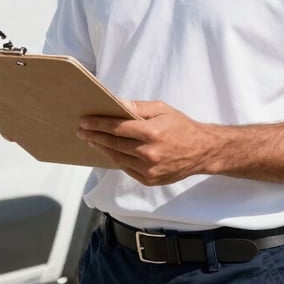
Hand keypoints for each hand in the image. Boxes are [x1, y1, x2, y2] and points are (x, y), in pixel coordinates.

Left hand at [77, 100, 209, 185]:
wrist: (202, 151)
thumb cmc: (181, 126)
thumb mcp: (162, 109)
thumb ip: (138, 107)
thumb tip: (116, 103)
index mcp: (151, 133)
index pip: (117, 128)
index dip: (98, 124)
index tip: (84, 121)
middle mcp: (148, 153)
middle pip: (114, 144)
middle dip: (95, 136)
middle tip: (81, 130)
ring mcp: (149, 169)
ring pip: (117, 158)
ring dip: (101, 148)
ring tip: (90, 139)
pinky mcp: (149, 180)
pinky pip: (126, 168)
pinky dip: (114, 159)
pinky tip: (107, 151)